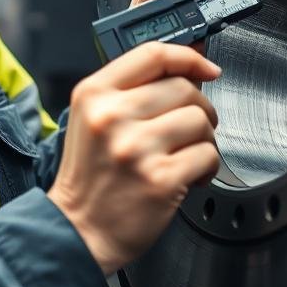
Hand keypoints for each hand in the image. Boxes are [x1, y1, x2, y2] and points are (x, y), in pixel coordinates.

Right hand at [48, 0, 220, 274]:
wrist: (78, 231)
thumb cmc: (91, 176)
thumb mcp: (93, 118)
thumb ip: (132, 89)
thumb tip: (189, 67)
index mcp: (94, 94)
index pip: (152, 55)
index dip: (188, 57)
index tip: (207, 68)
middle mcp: (112, 116)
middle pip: (183, 87)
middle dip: (198, 108)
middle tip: (190, 128)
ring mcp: (136, 148)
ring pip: (199, 119)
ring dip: (204, 138)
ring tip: (187, 153)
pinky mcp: (160, 179)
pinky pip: (207, 155)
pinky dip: (208, 166)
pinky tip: (191, 176)